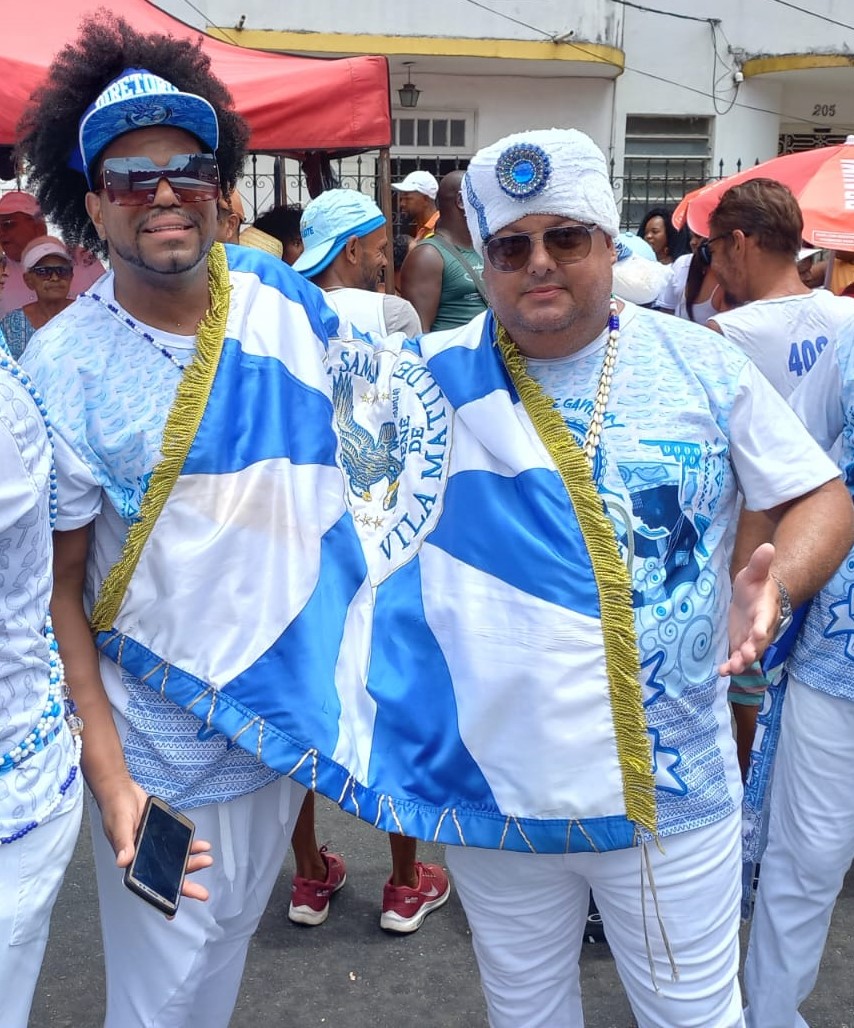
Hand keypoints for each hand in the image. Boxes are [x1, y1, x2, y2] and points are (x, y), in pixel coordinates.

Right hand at [96, 777, 213, 901]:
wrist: (122, 789)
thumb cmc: (115, 808)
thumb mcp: (119, 824)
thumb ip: (123, 843)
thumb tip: (123, 861)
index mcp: (131, 860)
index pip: (147, 884)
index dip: (159, 897)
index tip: (172, 912)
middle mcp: (145, 856)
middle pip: (167, 875)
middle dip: (185, 885)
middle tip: (203, 894)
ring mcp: (155, 845)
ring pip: (176, 860)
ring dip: (192, 862)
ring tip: (208, 860)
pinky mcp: (163, 833)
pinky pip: (179, 843)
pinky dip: (191, 845)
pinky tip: (201, 845)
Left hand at [720, 542, 779, 676]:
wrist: (754, 597)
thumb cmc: (755, 584)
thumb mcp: (754, 573)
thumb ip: (760, 563)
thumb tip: (768, 546)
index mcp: (765, 610)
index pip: (765, 619)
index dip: (762, 627)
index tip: (758, 633)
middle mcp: (761, 628)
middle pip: (759, 642)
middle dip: (753, 650)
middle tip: (746, 656)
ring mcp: (751, 639)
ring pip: (749, 654)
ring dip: (741, 662)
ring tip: (731, 668)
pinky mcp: (740, 644)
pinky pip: (737, 657)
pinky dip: (731, 665)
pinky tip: (721, 671)